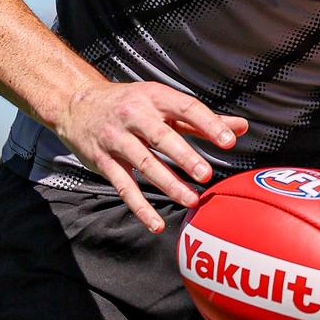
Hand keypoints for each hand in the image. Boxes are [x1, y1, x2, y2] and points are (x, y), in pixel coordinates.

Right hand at [57, 79, 247, 231]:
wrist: (78, 103)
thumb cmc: (130, 103)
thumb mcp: (162, 102)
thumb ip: (201, 119)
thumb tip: (241, 127)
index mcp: (154, 96)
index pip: (186, 108)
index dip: (208, 124)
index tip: (229, 140)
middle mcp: (134, 115)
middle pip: (162, 136)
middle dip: (184, 156)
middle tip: (206, 174)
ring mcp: (116, 138)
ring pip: (144, 162)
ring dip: (167, 183)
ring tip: (191, 199)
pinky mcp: (103, 161)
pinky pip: (123, 185)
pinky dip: (139, 206)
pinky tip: (156, 223)